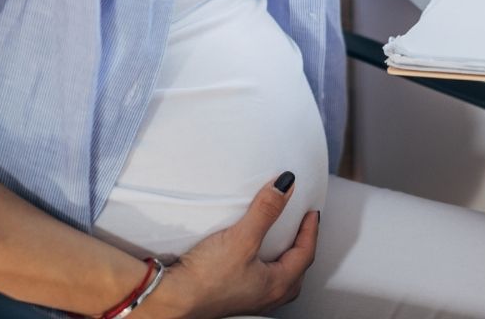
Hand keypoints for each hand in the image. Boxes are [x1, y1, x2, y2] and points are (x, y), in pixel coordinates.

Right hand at [144, 173, 318, 318]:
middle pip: (296, 270)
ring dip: (283, 260)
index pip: (305, 254)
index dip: (311, 230)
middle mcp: (267, 296)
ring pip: (278, 279)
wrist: (172, 299)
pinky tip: (252, 257)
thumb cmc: (206, 278)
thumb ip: (265, 211)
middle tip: (302, 228)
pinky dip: (265, 266)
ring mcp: (250, 299)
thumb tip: (285, 187)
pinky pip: (260, 280)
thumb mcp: (242, 238)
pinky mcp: (232, 296)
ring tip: (280, 242)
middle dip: (302, 248)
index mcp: (277, 284)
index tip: (312, 212)